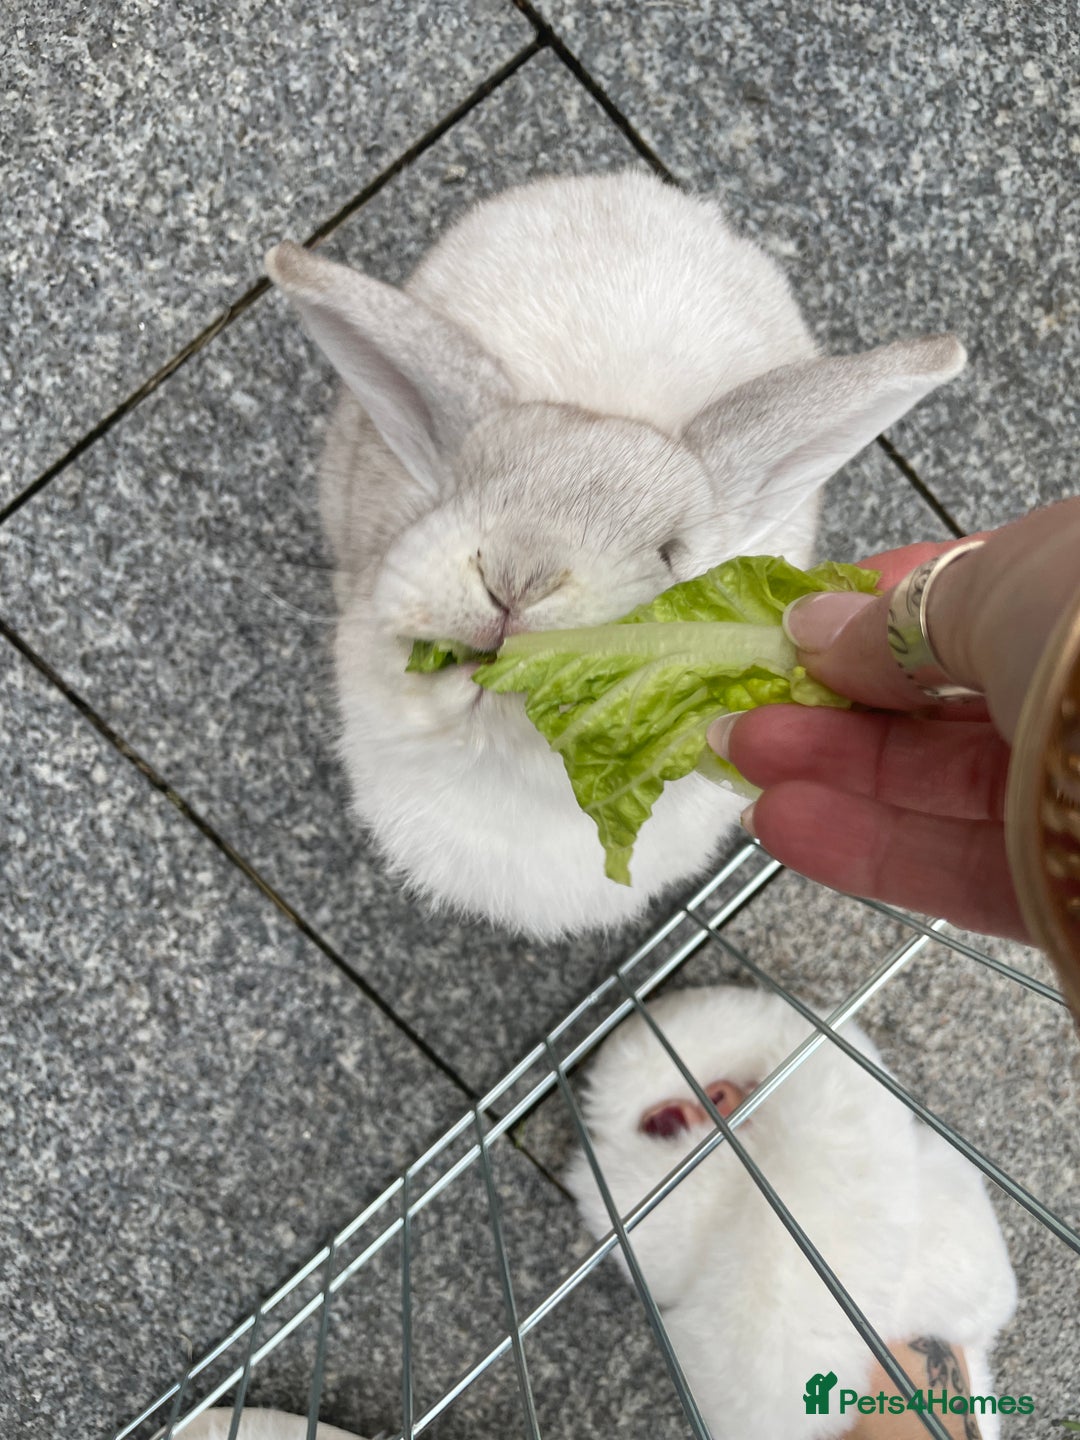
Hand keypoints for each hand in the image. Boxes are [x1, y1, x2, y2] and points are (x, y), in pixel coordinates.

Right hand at [708, 498, 1079, 940]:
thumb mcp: (1007, 585)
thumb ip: (901, 619)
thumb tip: (816, 631)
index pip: (979, 592)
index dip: (878, 607)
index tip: (793, 624)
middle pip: (950, 698)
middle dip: (837, 698)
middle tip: (743, 705)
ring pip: (949, 784)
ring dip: (836, 773)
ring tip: (739, 761)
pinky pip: (964, 866)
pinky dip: (872, 846)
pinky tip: (789, 825)